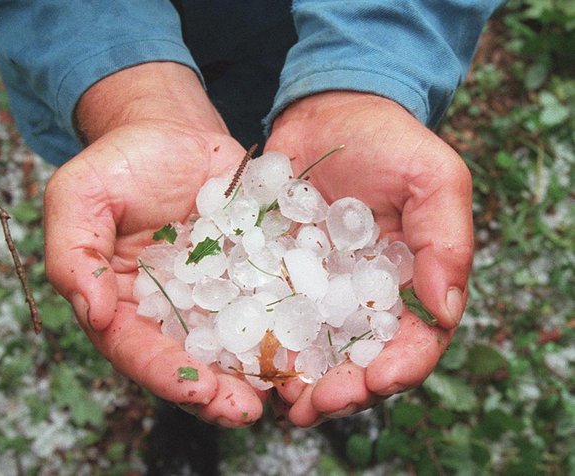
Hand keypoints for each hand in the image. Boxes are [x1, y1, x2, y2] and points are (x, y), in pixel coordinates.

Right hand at [43, 63, 264, 426]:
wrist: (172, 131)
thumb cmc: (121, 162)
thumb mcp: (80, 194)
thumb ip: (74, 251)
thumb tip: (92, 310)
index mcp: (121, 300)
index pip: (135, 348)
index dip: (164, 373)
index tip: (197, 391)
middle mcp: (168, 307)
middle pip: (188, 359)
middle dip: (216, 391)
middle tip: (246, 412)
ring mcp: (212, 292)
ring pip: (232, 342)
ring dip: (257, 371)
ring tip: (285, 393)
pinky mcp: (248, 270)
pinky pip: (270, 301)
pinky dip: (289, 325)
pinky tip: (313, 342)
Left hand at [265, 92, 473, 425]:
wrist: (331, 111)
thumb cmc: (390, 142)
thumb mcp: (434, 179)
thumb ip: (445, 241)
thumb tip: (444, 312)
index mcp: (409, 284)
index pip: (413, 344)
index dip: (398, 371)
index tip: (375, 383)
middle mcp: (363, 297)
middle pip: (358, 360)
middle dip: (342, 390)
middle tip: (314, 407)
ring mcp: (318, 288)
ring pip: (313, 350)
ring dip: (299, 382)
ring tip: (281, 402)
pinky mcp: (278, 273)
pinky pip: (271, 314)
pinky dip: (263, 342)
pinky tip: (247, 360)